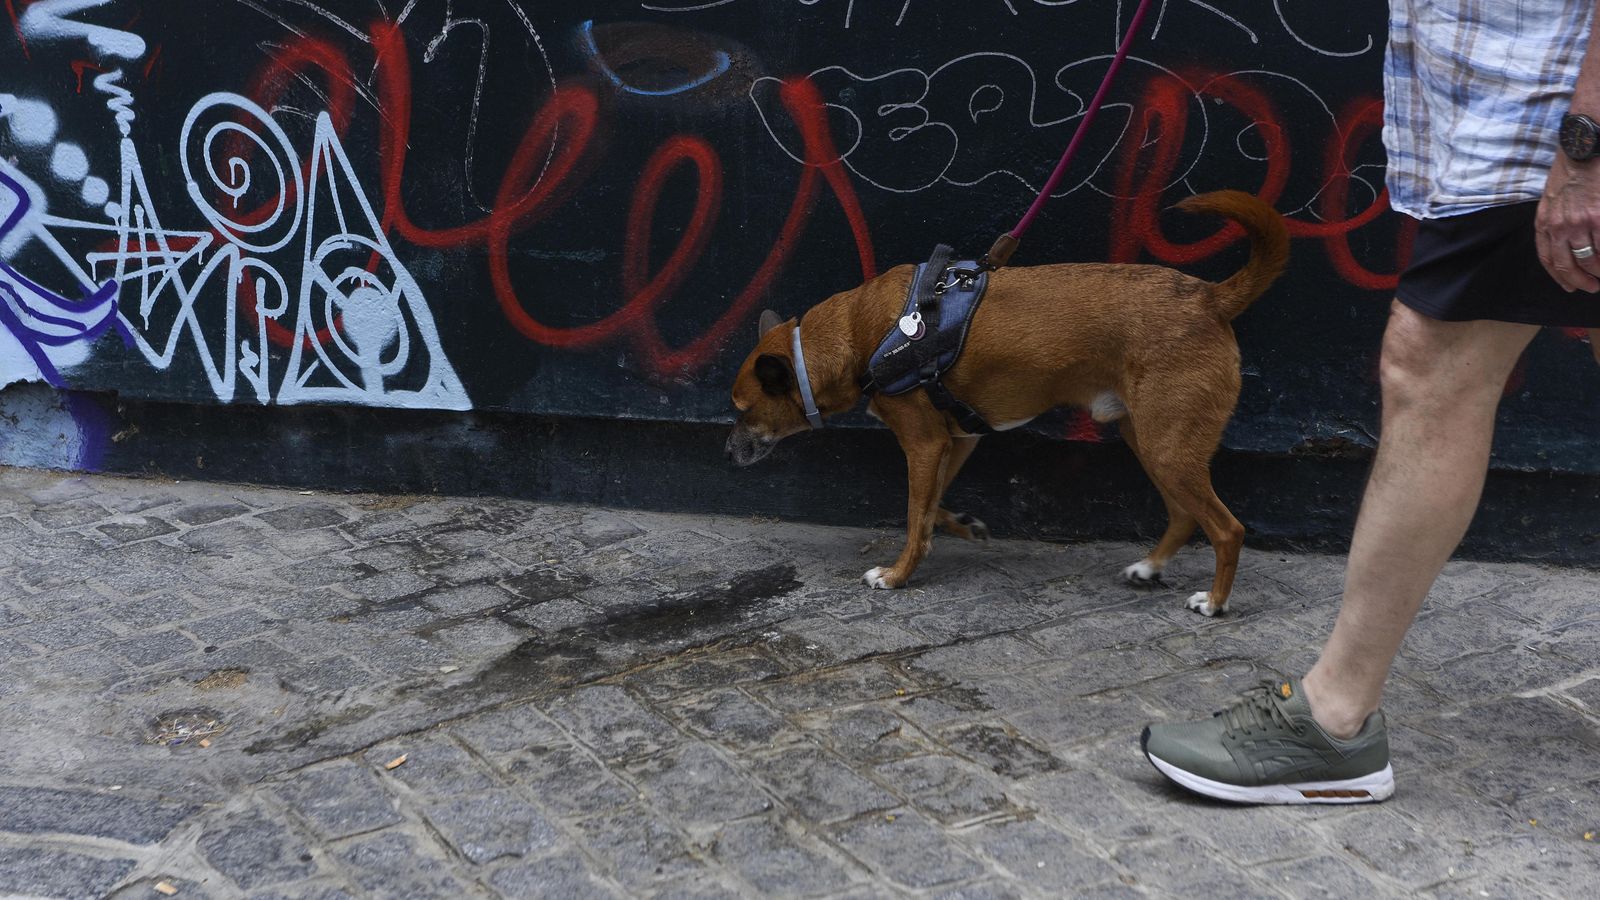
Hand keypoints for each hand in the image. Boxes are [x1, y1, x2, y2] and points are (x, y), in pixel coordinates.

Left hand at [1536, 154, 1599, 291]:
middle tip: (1592, 287)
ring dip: (1599, 272)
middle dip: (1581, 282)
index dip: (1559, 277)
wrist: (1584, 148)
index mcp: (1544, 223)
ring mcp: (1581, 223)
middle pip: (1568, 266)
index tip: (1569, 287)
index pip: (1548, 260)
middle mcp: (1560, 227)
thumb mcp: (1551, 199)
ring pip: (1591, 260)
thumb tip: (1565, 244)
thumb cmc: (1569, 171)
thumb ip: (1554, 222)